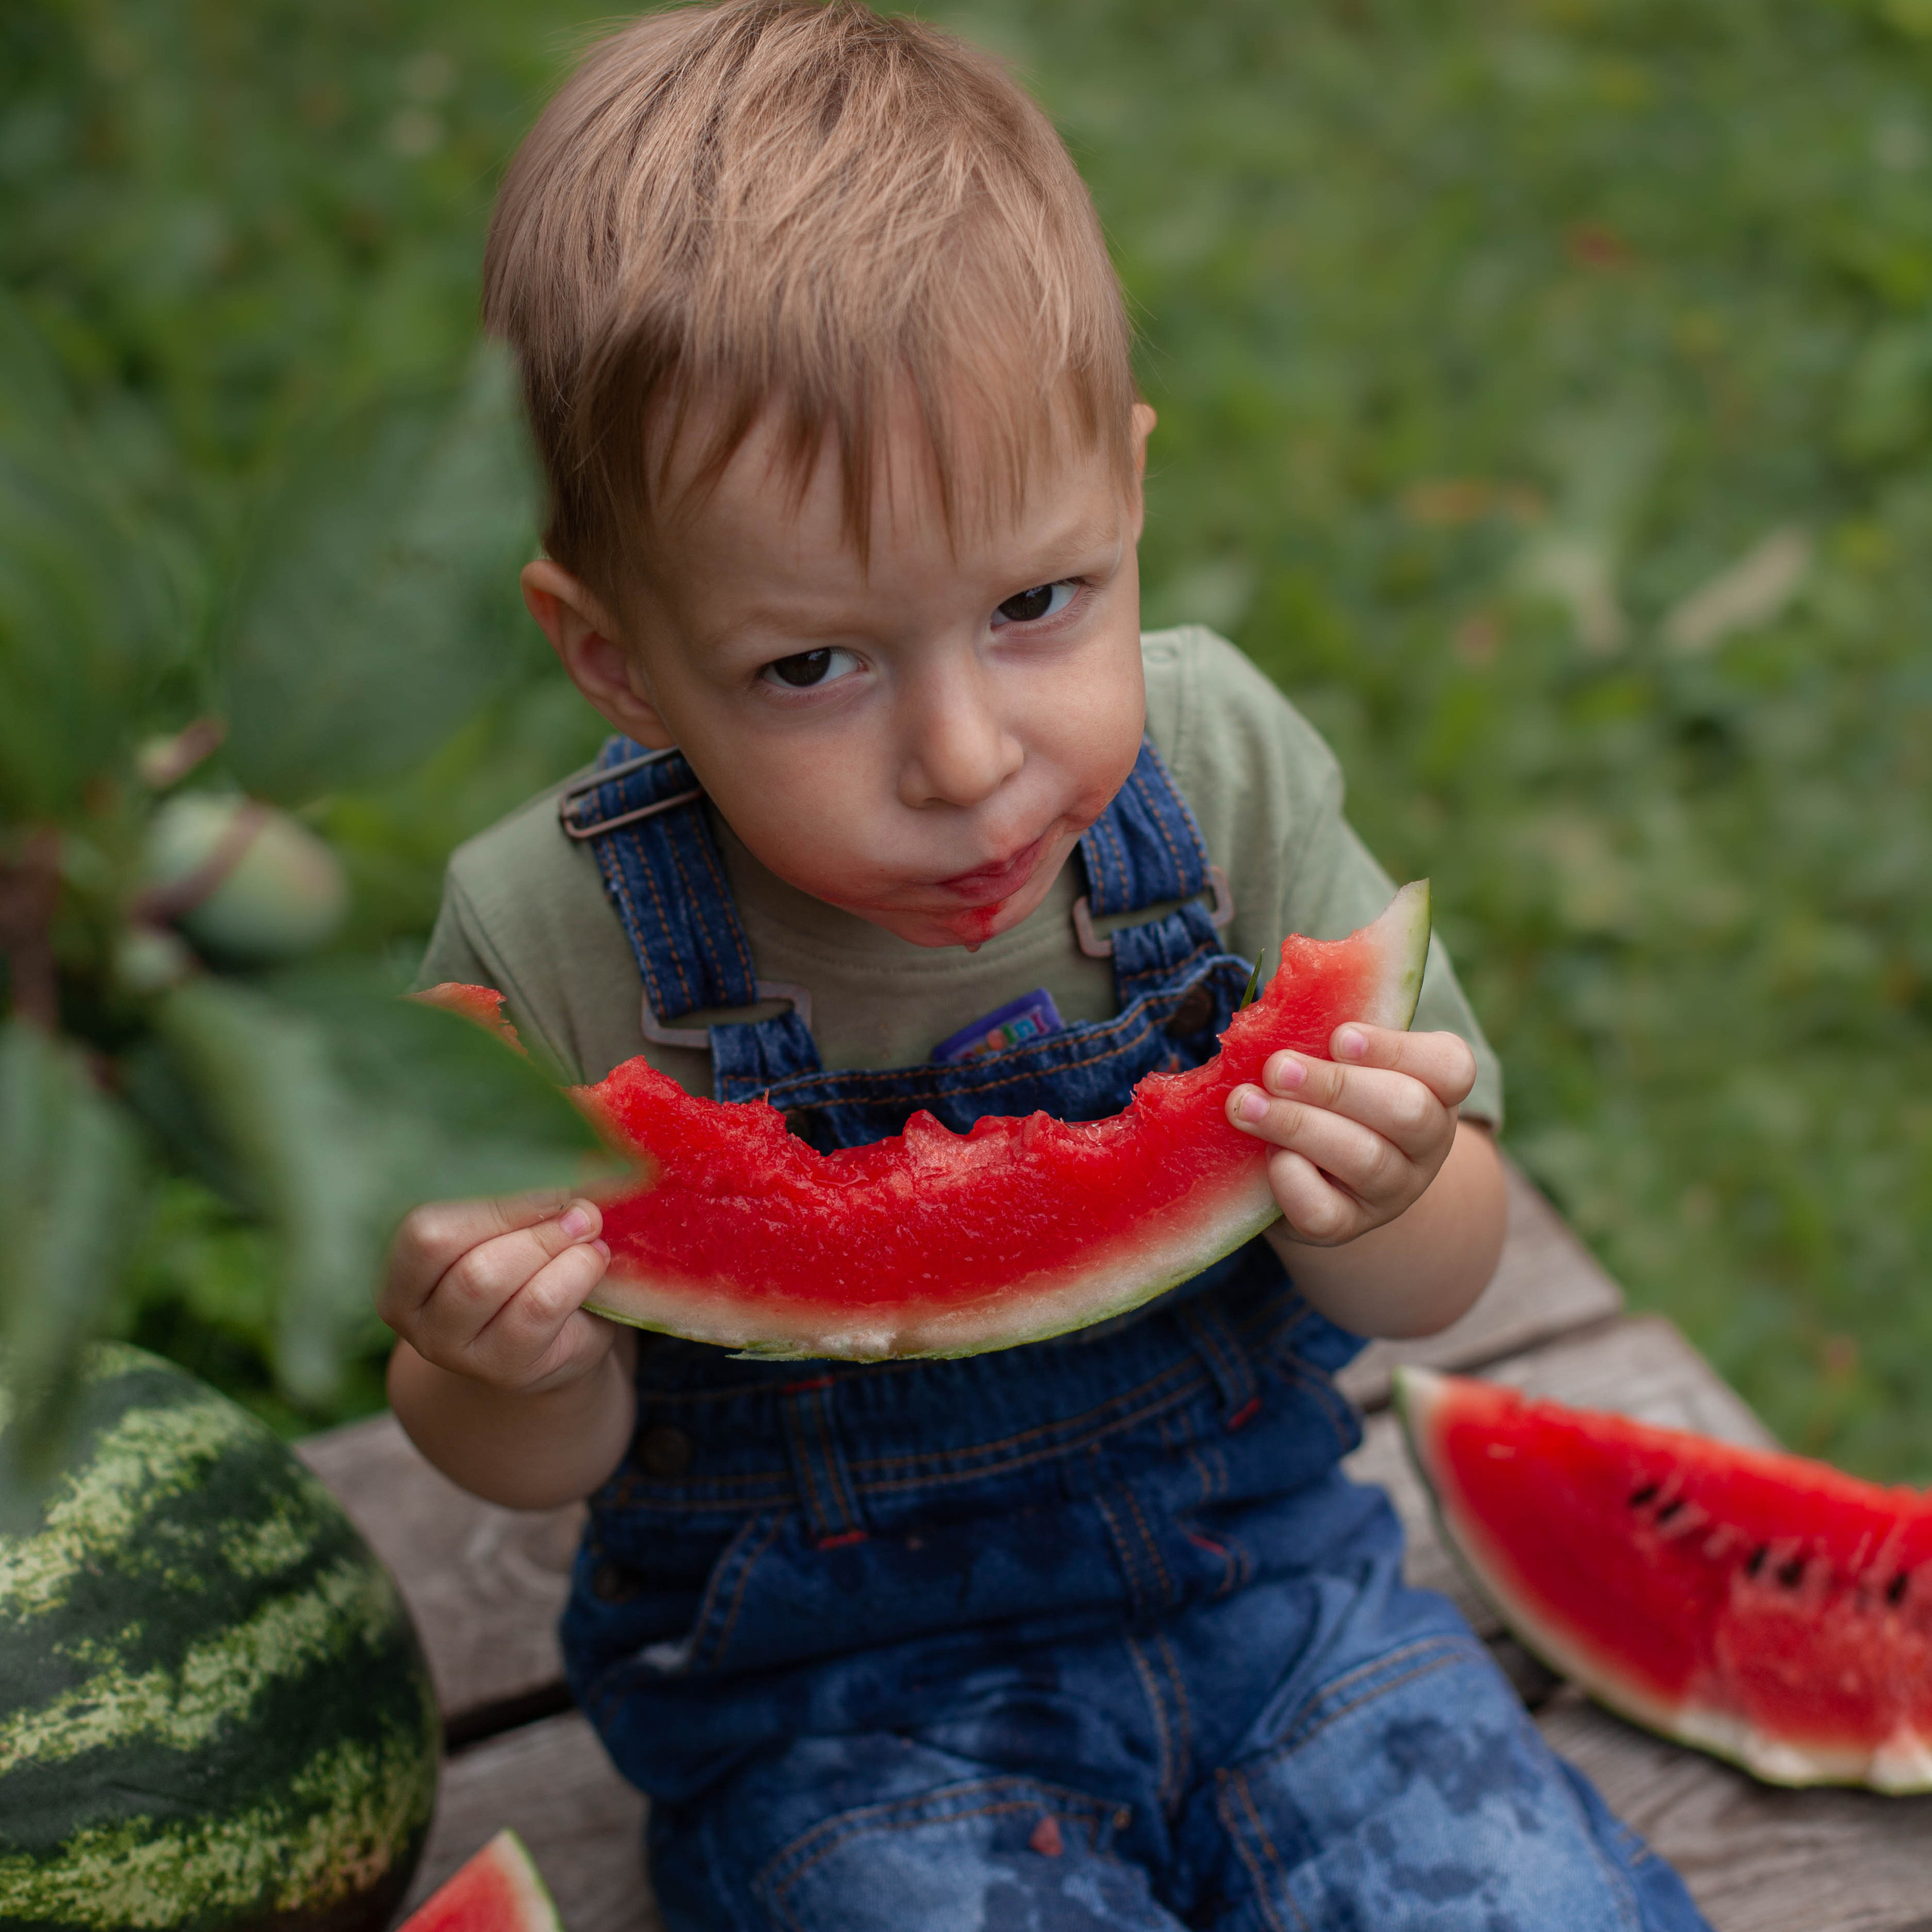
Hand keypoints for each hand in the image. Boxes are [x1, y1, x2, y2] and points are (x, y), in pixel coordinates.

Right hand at [380, 1188, 615, 1395]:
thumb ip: (521, 1214)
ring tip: (592, 1238)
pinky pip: (537, 1311)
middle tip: (583, 1215)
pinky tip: (595, 1263)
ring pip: (496, 1287)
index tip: (555, 1196)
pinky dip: (574, 1276)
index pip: (428, 1234)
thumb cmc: (525, 1276)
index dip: (498, 1209)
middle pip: (469, 1266)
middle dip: (536, 1232)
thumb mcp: (509, 1236)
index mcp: (405, 1275)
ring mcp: (456, 1352)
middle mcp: (417, 1321)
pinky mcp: (503, 1369)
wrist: (553, 1344)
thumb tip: (572, 1199)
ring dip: (555, 1252)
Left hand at [1226, 1025, 1476, 1246]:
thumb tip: (1278, 996)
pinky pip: (1326, 1213)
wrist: (1324, 1175)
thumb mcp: (1342, 1057)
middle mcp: (1427, 1142)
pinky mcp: (1348, 1227)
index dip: (1395, 1050)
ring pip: (1365, 1160)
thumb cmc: (1331, 1091)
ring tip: (1245, 1104)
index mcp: (1437, 1088)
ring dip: (1298, 1126)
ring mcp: (1392, 1191)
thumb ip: (1327, 1027)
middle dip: (1335, 1086)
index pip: (1450, 1067)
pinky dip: (1291, 1180)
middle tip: (1277, 1068)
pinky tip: (1266, 1156)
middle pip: (1406, 1111)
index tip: (1339, 1037)